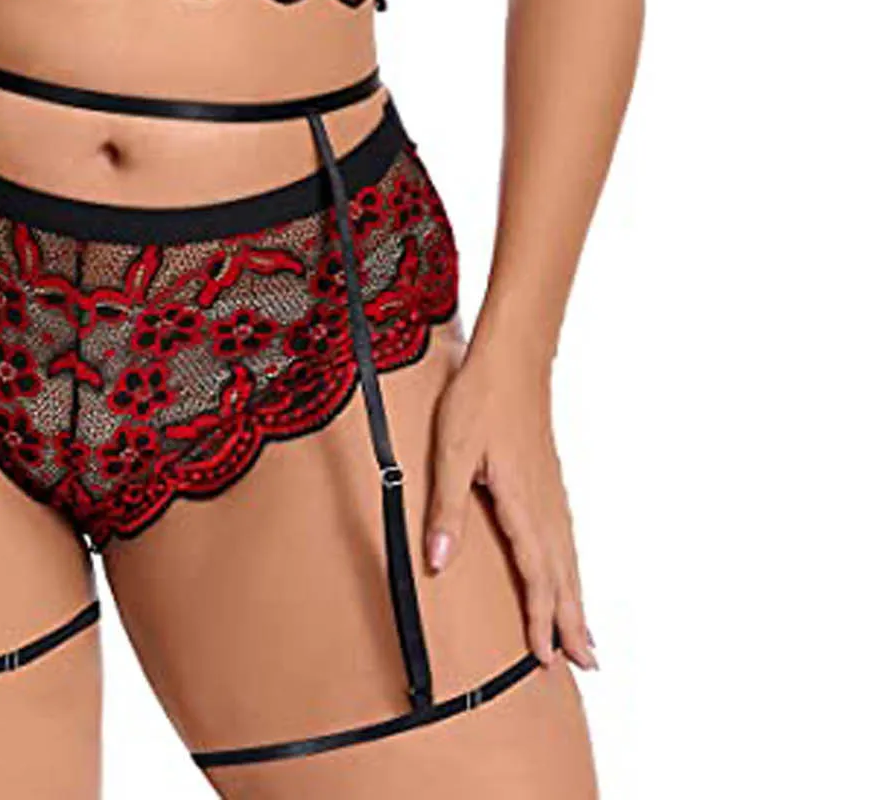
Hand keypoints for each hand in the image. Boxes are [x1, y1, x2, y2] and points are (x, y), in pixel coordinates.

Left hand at [424, 340, 596, 671]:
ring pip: (569, 558)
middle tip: (587, 665)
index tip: (545, 658)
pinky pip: (566, 538)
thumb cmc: (479, 401)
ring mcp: (552, 492)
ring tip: (586, 637)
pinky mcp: (549, 481)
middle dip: (572, 623)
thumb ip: (447, 510)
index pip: (536, 574)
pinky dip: (572, 569)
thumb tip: (439, 563)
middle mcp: (545, 505)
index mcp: (522, 504)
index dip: (540, 619)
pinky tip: (570, 575)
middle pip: (563, 576)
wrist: (511, 360)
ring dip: (577, 600)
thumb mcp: (452, 453)